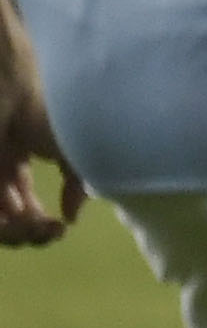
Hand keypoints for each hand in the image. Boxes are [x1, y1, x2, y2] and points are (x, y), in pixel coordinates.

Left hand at [0, 0, 80, 246]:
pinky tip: (24, 216)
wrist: (18, 92)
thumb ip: (78, 185)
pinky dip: (6, 226)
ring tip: (38, 227)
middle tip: (50, 232)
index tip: (64, 227)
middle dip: (33, 234)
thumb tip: (71, 217)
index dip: (44, 225)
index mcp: (19, 167)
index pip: (25, 208)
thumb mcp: (76, 152)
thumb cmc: (51, 114)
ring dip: (19, 234)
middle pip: (11, 221)